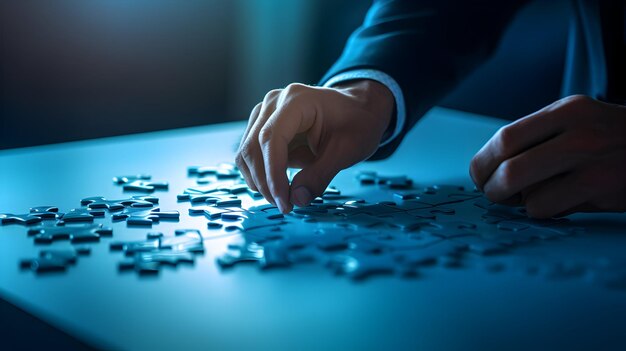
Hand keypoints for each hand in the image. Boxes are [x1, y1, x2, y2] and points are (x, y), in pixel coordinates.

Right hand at [236, 80, 393, 212]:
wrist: (358, 109)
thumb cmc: (357, 124)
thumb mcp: (346, 151)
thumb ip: (320, 175)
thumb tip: (297, 199)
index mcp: (297, 100)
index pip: (271, 139)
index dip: (273, 174)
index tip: (284, 201)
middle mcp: (274, 102)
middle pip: (253, 146)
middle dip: (265, 182)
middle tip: (285, 207)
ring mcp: (265, 112)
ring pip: (247, 152)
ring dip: (260, 181)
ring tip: (283, 199)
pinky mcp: (263, 125)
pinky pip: (252, 154)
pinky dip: (260, 175)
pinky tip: (279, 187)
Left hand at [470, 95, 625, 217]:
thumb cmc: (612, 143)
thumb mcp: (579, 124)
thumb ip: (539, 139)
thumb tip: (488, 169)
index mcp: (567, 110)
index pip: (505, 137)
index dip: (483, 162)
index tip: (481, 176)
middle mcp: (578, 130)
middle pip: (508, 166)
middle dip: (491, 188)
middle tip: (495, 195)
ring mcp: (592, 158)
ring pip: (524, 191)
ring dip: (518, 202)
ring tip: (530, 199)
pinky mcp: (602, 186)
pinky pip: (547, 207)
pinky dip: (543, 211)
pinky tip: (560, 203)